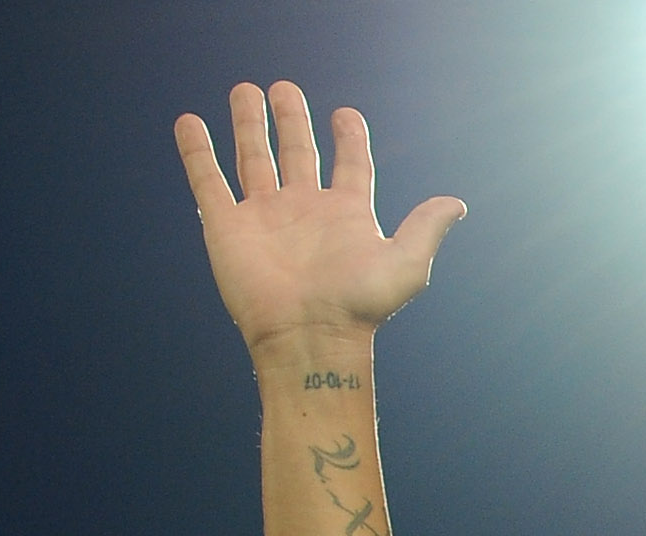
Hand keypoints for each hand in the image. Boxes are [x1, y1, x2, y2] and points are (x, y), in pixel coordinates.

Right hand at [175, 83, 465, 363]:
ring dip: (248, 125)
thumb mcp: (406, 264)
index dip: (349, 139)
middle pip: (297, 153)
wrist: (309, 336)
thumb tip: (456, 204)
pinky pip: (208, 181)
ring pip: (253, 158)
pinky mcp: (227, 227)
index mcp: (345, 215)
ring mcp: (264, 217)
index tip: (345, 114)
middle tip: (284, 89)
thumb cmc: (359, 306)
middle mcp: (304, 211)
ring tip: (245, 91)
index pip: (349, 165)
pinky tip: (189, 122)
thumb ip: (426, 227)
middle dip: (290, 120)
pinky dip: (197, 152)